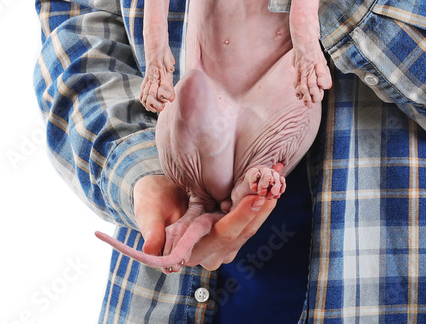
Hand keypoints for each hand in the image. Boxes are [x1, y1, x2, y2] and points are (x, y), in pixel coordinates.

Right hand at [133, 173, 282, 270]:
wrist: (161, 194)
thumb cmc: (153, 201)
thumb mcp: (148, 208)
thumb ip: (151, 228)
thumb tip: (150, 250)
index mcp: (190, 251)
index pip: (221, 236)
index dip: (240, 218)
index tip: (255, 197)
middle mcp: (212, 252)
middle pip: (243, 232)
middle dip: (260, 205)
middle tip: (274, 178)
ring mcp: (226, 243)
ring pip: (252, 225)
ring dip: (267, 200)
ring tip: (277, 173)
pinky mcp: (234, 229)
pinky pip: (253, 217)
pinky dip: (263, 197)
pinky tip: (274, 177)